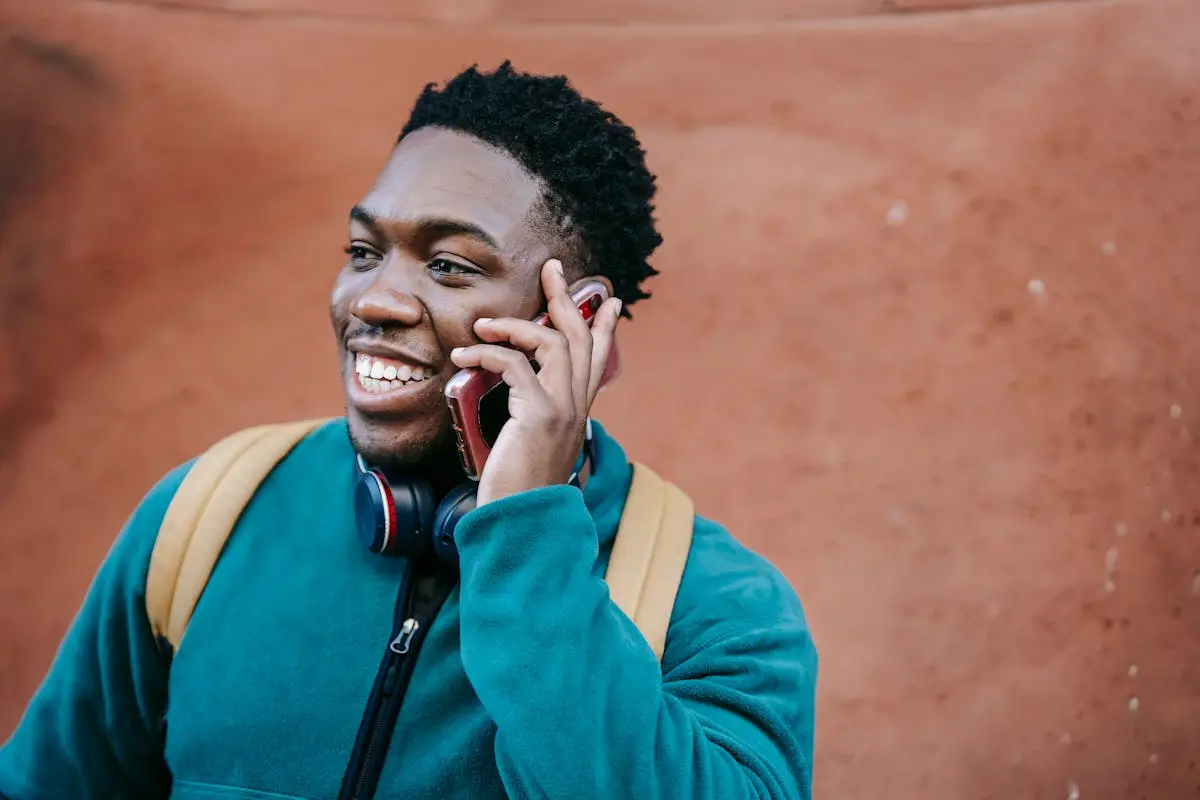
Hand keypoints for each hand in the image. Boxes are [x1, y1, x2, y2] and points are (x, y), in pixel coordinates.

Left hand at [450, 259, 621, 505]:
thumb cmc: (519, 491)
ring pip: (552, 342)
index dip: (603, 328)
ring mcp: (562, 408)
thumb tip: (514, 410)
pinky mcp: (539, 413)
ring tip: (483, 325)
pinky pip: (514, 364)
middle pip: (578, 337)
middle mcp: (576, 406)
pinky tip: (465, 356)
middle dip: (566, 297)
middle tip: (552, 268)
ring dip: (515, 325)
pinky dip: (487, 353)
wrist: (523, 523)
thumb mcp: (533, 451)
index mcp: (577, 413)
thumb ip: (532, 424)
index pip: (597, 360)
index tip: (609, 302)